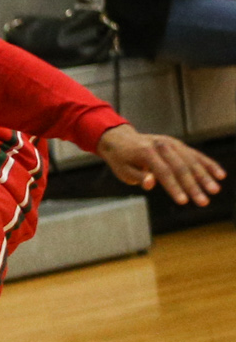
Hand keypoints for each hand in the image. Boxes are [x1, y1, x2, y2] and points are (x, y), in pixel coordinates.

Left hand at [98, 126, 225, 205]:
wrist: (122, 139)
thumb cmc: (121, 159)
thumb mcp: (123, 170)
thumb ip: (138, 177)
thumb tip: (151, 184)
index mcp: (147, 152)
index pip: (163, 172)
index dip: (174, 188)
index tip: (184, 202)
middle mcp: (163, 146)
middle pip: (181, 168)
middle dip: (194, 186)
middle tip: (203, 202)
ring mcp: (173, 144)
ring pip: (192, 161)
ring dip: (205, 177)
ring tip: (215, 191)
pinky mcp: (179, 145)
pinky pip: (196, 155)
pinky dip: (209, 165)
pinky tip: (220, 175)